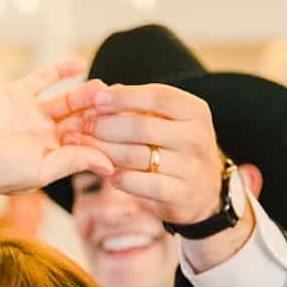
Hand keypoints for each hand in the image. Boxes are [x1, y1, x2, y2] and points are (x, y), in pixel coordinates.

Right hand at [0, 59, 114, 202]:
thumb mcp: (41, 171)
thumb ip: (75, 162)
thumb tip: (111, 166)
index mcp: (54, 158)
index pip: (88, 146)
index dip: (108, 139)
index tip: (131, 133)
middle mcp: (46, 136)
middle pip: (82, 121)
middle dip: (102, 114)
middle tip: (124, 105)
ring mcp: (32, 114)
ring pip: (68, 100)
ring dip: (87, 93)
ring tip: (105, 87)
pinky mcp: (17, 94)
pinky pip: (43, 79)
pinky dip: (61, 70)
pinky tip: (80, 64)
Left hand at [51, 82, 225, 225]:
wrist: (204, 192)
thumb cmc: (176, 148)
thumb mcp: (168, 122)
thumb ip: (139, 107)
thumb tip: (100, 92)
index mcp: (194, 111)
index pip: (157, 96)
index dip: (124, 97)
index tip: (95, 99)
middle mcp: (196, 137)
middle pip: (142, 126)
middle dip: (106, 126)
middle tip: (82, 126)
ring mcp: (191, 167)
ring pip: (137, 156)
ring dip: (104, 151)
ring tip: (82, 148)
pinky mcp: (181, 194)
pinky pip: (142, 184)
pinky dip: (120, 178)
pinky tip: (106, 173)